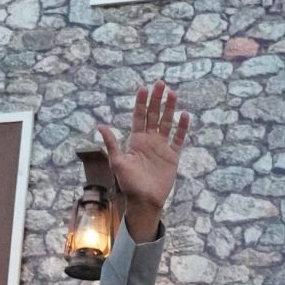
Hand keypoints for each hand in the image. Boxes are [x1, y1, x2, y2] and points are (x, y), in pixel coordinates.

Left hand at [99, 82, 189, 238]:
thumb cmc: (129, 183)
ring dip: (170, 109)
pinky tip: (185, 115)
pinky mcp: (172, 156)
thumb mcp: (117, 162)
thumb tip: (100, 125)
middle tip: (161, 84)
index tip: (144, 88)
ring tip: (173, 94)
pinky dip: (182, 128)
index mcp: (136, 140)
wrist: (144, 200)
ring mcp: (162, 147)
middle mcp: (149, 140)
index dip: (141, 102)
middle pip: (154, 115)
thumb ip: (112, 143)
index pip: (139, 116)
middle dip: (157, 99)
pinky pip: (178, 139)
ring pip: (167, 123)